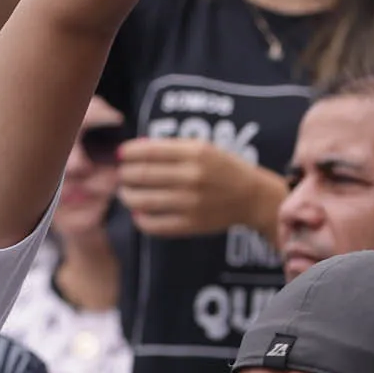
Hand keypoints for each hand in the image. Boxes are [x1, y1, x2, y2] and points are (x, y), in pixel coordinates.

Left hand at [115, 137, 281, 237]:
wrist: (252, 197)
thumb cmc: (223, 168)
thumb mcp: (203, 148)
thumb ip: (170, 147)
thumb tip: (134, 149)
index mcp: (195, 153)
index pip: (148, 151)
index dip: (128, 153)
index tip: (121, 155)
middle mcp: (192, 177)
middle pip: (141, 175)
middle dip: (124, 175)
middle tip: (123, 175)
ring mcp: (191, 203)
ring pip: (142, 201)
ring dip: (127, 196)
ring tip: (127, 193)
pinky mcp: (191, 224)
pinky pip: (154, 225)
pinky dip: (140, 220)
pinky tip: (139, 213)